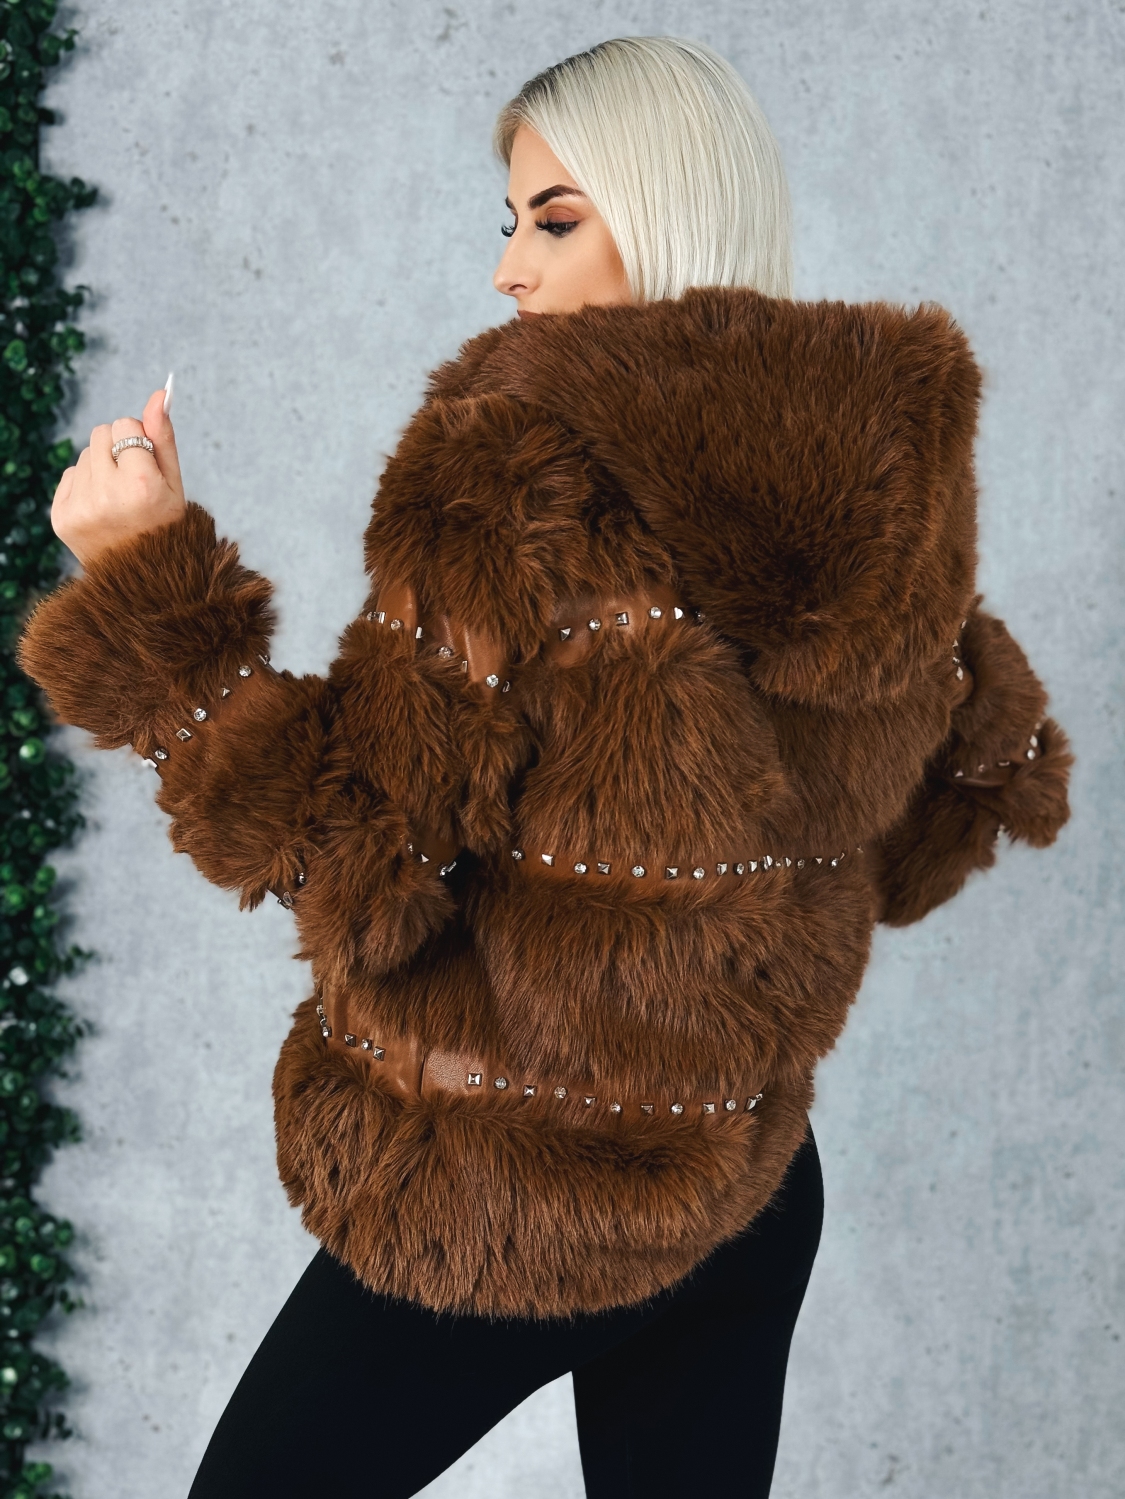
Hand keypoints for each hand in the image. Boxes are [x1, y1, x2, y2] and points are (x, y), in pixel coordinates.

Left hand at [51, 386, 186, 565]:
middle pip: (101, 433)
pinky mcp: (61, 517)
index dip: (140, 440)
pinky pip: (70, 475)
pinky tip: (102, 508)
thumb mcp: (175, 483)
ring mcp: (81, 508)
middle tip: (132, 482)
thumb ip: (165, 437)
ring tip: (118, 498)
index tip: (147, 466)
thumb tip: (160, 393)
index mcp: (141, 485)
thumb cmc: (165, 525)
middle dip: (118, 449)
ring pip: (85, 454)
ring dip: (101, 467)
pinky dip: (86, 485)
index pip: (126, 425)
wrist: (144, 579)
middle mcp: (107, 495)